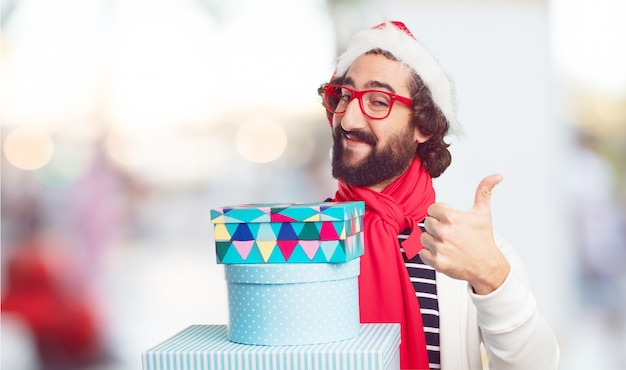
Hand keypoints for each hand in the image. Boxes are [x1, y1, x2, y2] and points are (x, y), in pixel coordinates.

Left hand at [420, 174, 509, 294]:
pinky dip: (429, 254)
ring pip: (423, 237)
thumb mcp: (483, 213)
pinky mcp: (437, 262)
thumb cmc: (483, 239)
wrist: (487, 266)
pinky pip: (422, 253)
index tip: (450, 220)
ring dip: (433, 240)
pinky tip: (443, 252)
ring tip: (447, 243)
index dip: (441, 214)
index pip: (432, 209)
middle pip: (427, 222)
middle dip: (437, 227)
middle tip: (450, 233)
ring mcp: (440, 248)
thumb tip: (497, 176)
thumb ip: (484, 191)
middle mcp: (444, 232)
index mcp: (452, 217)